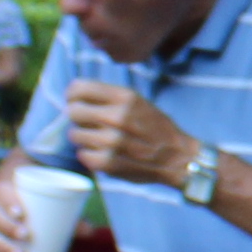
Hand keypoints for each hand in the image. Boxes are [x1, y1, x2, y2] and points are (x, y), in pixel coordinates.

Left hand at [64, 81, 195, 186]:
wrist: (178, 159)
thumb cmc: (156, 128)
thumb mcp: (138, 102)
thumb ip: (109, 97)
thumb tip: (74, 95)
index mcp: (125, 97)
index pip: (79, 88)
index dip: (73, 95)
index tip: (76, 100)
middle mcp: (116, 117)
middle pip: (73, 111)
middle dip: (78, 116)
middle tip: (89, 122)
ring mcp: (110, 142)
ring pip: (74, 134)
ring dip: (83, 137)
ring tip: (99, 139)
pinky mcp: (106, 163)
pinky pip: (81, 154)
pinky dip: (89, 154)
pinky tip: (103, 153)